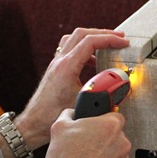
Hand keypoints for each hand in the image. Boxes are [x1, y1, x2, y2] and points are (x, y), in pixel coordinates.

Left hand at [14, 28, 128, 150]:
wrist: (33, 124)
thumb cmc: (51, 116)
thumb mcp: (84, 103)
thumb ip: (103, 92)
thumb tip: (120, 86)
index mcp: (66, 66)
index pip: (90, 41)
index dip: (110, 39)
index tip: (123, 42)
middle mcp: (59, 61)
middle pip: (82, 34)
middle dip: (103, 33)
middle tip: (118, 37)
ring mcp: (56, 64)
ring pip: (74, 39)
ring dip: (91, 39)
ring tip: (106, 45)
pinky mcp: (55, 70)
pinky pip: (70, 50)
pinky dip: (84, 50)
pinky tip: (93, 62)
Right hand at [41, 110, 131, 157]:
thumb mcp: (59, 127)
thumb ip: (69, 114)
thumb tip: (72, 113)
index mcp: (110, 125)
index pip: (115, 114)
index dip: (103, 119)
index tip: (96, 124)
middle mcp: (122, 141)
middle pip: (116, 134)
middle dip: (103, 137)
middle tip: (87, 142)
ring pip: (116, 150)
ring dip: (105, 152)